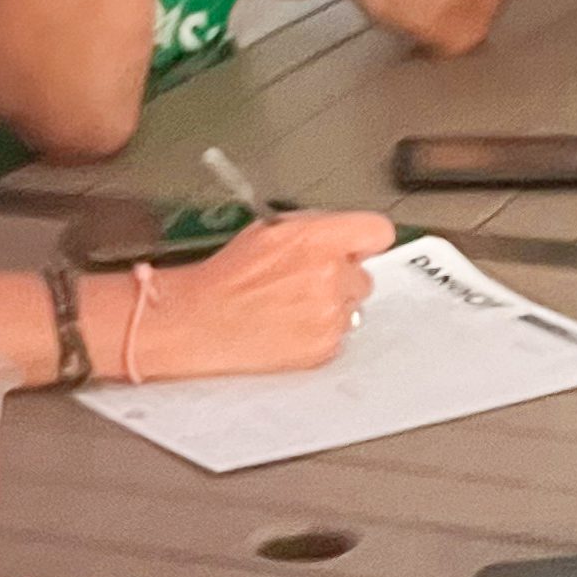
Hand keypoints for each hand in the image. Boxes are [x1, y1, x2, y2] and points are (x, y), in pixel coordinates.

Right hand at [137, 211, 392, 378]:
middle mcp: (329, 276)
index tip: (360, 247)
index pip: (377, 232)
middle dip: (342, 277)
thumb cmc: (227, 277)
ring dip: (332, 306)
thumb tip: (345, 234)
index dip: (366, 239)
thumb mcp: (270, 230)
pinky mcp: (324, 347)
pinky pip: (339, 335)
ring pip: (353, 308)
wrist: (199, 320)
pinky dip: (320, 332)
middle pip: (364, 275)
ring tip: (292, 306)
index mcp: (317, 239)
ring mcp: (329, 315)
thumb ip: (316, 229)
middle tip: (307, 281)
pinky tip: (289, 326)